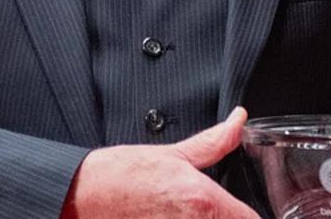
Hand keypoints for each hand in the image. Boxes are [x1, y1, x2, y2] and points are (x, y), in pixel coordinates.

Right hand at [61, 106, 258, 218]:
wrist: (79, 196)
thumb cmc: (119, 176)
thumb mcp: (171, 154)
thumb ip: (214, 142)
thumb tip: (239, 120)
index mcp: (203, 201)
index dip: (251, 216)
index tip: (241, 209)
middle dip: (227, 218)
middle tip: (212, 209)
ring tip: (183, 213)